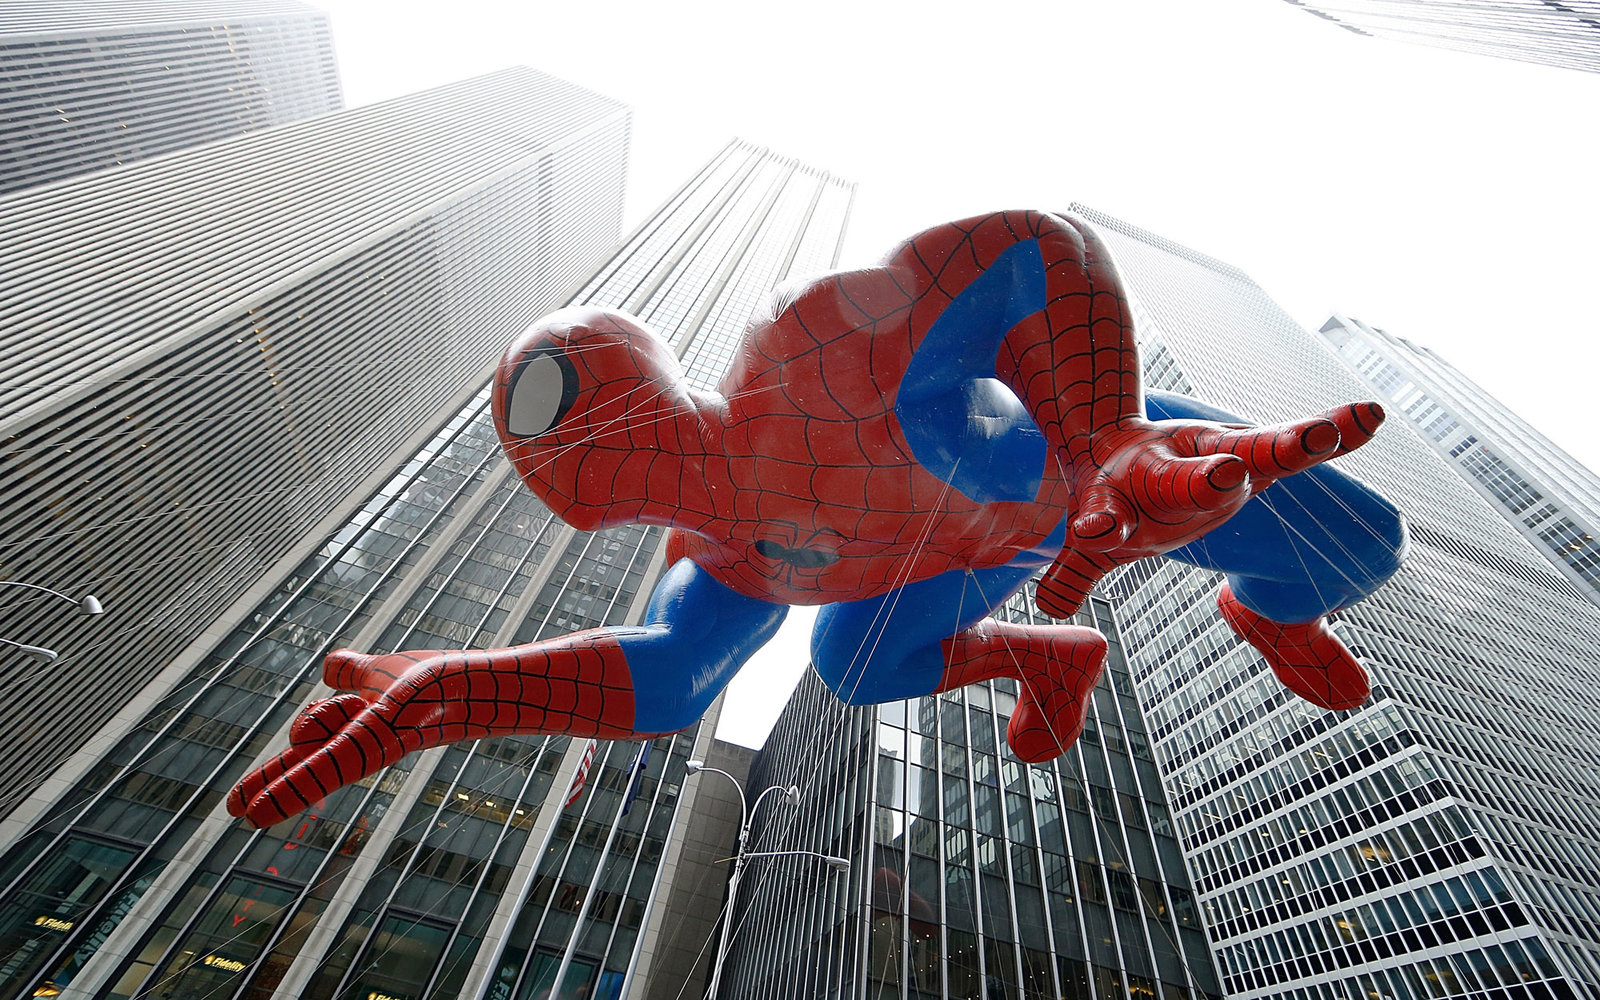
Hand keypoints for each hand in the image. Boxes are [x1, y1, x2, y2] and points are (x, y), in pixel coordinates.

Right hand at [227, 649, 460, 827]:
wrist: (476, 680)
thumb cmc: (434, 680)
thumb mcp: (378, 672)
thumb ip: (352, 673)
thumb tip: (328, 666)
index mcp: (349, 733)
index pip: (303, 756)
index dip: (272, 777)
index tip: (238, 807)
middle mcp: (356, 746)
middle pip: (305, 765)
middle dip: (271, 786)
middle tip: (234, 812)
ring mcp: (368, 746)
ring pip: (314, 757)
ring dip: (286, 780)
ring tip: (253, 805)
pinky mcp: (379, 740)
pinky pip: (332, 765)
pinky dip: (295, 789)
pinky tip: (257, 815)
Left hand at [1035, 402, 1384, 617]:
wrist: (1133, 437)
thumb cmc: (1118, 500)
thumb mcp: (1094, 538)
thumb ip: (1071, 571)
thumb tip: (1046, 611)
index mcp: (1126, 500)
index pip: (1111, 517)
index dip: (1102, 526)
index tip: (1094, 530)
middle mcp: (1174, 474)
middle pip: (1189, 479)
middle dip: (1205, 481)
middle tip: (1225, 475)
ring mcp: (1218, 460)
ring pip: (1255, 452)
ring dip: (1291, 446)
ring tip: (1324, 438)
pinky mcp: (1252, 452)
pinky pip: (1298, 442)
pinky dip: (1336, 430)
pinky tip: (1372, 416)